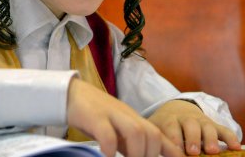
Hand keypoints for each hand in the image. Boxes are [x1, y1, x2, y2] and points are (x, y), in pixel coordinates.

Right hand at [66, 78, 182, 156]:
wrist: (72, 94)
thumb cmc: (96, 118)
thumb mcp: (117, 132)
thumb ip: (129, 146)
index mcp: (135, 120)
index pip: (158, 135)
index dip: (172, 151)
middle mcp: (127, 116)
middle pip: (152, 133)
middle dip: (151, 154)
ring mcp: (112, 115)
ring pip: (135, 131)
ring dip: (136, 153)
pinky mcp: (94, 117)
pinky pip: (106, 132)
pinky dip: (110, 146)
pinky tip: (108, 155)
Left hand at [148, 99, 240, 155]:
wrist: (175, 109)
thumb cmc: (164, 126)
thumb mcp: (157, 129)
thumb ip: (159, 140)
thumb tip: (153, 152)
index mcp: (170, 120)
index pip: (171, 128)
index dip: (174, 139)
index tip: (176, 151)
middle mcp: (186, 118)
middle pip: (190, 126)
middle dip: (192, 139)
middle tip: (193, 151)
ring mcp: (201, 121)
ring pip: (207, 127)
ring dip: (211, 138)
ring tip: (212, 151)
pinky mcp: (213, 124)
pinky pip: (223, 129)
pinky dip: (230, 137)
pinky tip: (236, 147)